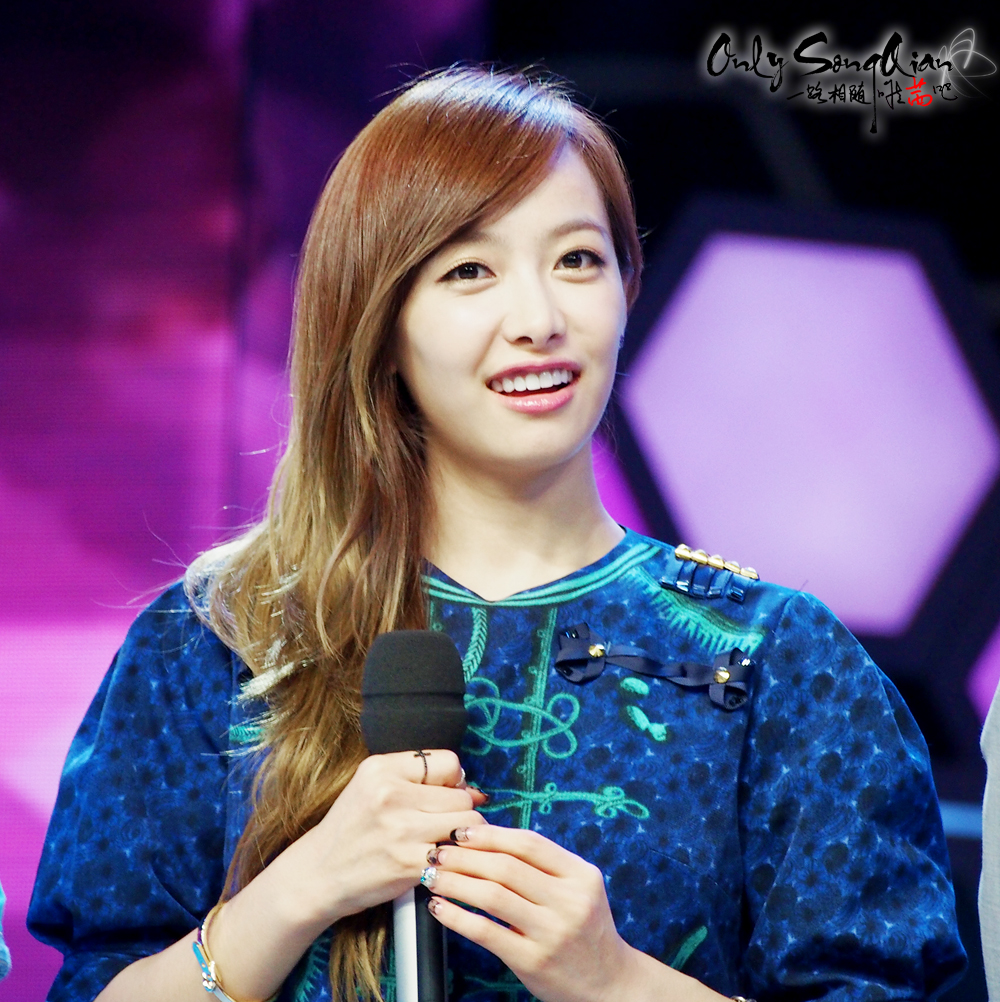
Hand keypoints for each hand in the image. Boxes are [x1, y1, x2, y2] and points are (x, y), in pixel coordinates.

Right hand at [289, 750, 487, 927]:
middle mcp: (391, 794)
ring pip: (466, 824)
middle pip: (461, 795)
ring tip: (446, 841)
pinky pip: (455, 855)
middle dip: (461, 810)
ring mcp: (401, 830)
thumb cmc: (350, 829)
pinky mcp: (408, 863)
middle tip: (445, 823)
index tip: (445, 795)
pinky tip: (439, 861)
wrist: (318, 873)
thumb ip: (415, 778)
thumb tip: (472, 788)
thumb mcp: (370, 786)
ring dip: (463, 836)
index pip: (449, 762)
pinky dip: (454, 859)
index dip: (454, 781)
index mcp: (382, 768)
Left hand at [423, 825, 637, 1001]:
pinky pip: (486, 932)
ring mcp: (552, 933)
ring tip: (433, 876)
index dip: (490, 834)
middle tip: (438, 853)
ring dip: (455, 882)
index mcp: (581, 875)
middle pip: (506, 867)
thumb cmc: (584, 929)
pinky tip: (440, 908)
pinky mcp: (533, 961)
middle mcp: (569, 901)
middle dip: (465, 856)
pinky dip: (456, 917)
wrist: (609, 984)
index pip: (529, 843)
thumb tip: (487, 838)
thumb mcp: (579, 889)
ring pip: (492, 896)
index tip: (460, 832)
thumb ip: (544, 866)